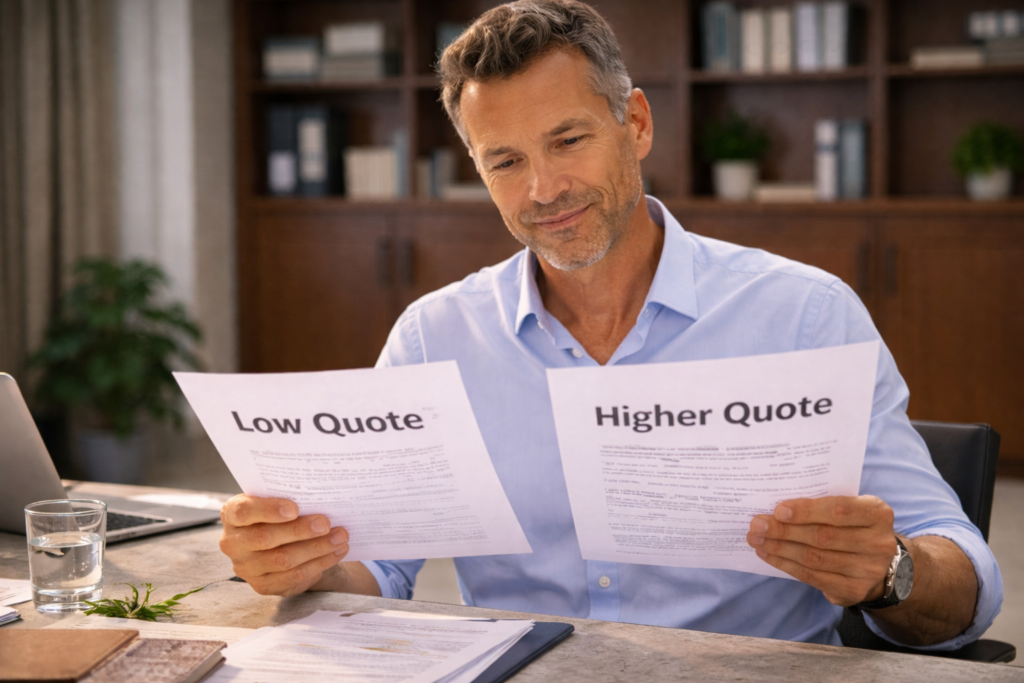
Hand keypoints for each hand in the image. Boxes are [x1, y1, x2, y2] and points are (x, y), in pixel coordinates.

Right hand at [219, 494, 349, 596]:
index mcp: (232, 514)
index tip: (294, 508)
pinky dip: (319, 563)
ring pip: (283, 559)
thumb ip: (287, 498)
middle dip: (299, 530)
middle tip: (326, 523)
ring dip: (316, 548)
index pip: (243, 512)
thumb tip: (318, 496)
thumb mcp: (276, 502)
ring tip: (340, 537)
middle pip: (265, 538)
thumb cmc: (278, 515)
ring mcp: (246, 567)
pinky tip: (336, 551)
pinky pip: (294, 576)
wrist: (281, 543)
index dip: (268, 510)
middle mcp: (233, 543)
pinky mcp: (263, 585)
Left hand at [746, 495, 897, 605]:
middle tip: (757, 525)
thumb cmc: (852, 526)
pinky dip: (785, 564)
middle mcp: (878, 543)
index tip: (778, 510)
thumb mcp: (849, 508)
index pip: (839, 510)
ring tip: (756, 539)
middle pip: (822, 537)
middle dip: (784, 530)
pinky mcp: (853, 590)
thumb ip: (822, 503)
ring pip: (814, 558)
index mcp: (877, 513)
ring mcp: (868, 571)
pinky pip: (812, 576)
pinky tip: (768, 554)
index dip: (806, 511)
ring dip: (779, 548)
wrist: (877, 562)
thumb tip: (777, 508)